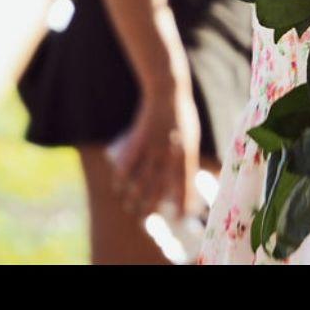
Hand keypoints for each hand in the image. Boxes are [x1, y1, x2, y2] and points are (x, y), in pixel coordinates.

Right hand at [108, 75, 201, 221]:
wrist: (167, 91)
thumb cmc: (181, 112)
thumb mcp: (192, 135)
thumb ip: (188, 155)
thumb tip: (188, 176)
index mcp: (187, 151)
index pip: (185, 183)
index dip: (184, 202)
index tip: (181, 218)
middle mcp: (171, 152)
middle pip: (161, 186)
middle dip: (153, 205)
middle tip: (146, 219)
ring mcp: (154, 146)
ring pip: (143, 178)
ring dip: (135, 196)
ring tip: (130, 209)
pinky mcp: (140, 139)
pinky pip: (129, 162)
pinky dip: (122, 177)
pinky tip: (118, 187)